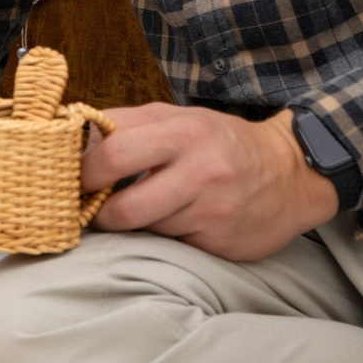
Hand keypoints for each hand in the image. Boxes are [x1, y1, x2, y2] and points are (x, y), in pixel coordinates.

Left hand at [82, 105, 338, 261]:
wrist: (291, 174)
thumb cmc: (221, 142)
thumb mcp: (178, 118)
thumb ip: (126, 125)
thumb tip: (73, 140)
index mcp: (183, 133)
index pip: (112, 153)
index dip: (82, 172)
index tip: (72, 179)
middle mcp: (200, 172)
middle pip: (123, 207)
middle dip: (96, 213)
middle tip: (88, 209)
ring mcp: (212, 212)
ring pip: (145, 230)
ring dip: (130, 225)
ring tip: (137, 209)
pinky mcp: (221, 243)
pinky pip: (171, 244)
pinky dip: (162, 235)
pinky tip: (175, 220)